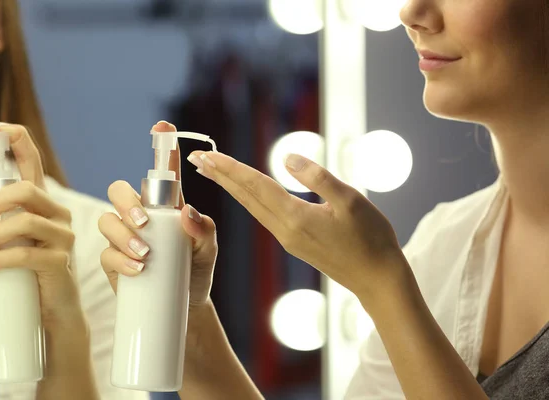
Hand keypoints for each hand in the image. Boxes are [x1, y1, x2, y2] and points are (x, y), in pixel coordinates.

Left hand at [0, 123, 82, 329]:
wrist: (50, 312)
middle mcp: (57, 214)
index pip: (33, 163)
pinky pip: (28, 254)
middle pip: (27, 190)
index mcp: (42, 203)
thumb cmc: (24, 273)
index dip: (18, 140)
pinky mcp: (61, 262)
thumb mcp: (2, 243)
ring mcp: (63, 237)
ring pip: (27, 222)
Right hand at [99, 121, 217, 307]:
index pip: (161, 174)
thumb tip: (186, 212)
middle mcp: (140, 216)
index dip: (161, 148)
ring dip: (123, 234)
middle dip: (127, 202)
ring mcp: (123, 237)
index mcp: (165, 207)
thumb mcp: (208, 250)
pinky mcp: (112, 260)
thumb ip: (204, 230)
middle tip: (144, 223)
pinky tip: (137, 269)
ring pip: (106, 219)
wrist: (185, 305)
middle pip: (119, 191)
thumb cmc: (196, 272)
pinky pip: (105, 251)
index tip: (164, 125)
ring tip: (145, 255)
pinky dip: (119, 258)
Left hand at [186, 150, 408, 300]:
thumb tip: (286, 159)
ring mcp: (288, 238)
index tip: (208, 155)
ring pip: (253, 207)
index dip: (231, 169)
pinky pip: (265, 216)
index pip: (256, 186)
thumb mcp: (350, 200)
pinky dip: (249, 199)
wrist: (377, 279)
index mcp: (295, 217)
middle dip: (220, 176)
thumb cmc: (370, 238)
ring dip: (231, 187)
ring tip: (213, 172)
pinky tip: (246, 193)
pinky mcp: (295, 242)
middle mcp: (285, 229)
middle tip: (196, 159)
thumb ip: (318, 177)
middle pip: (246, 197)